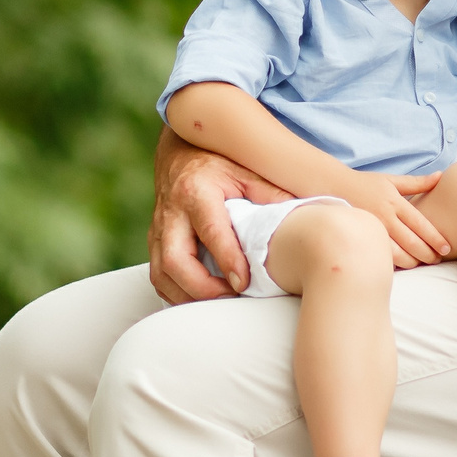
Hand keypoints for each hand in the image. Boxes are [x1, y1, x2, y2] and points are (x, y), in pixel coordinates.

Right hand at [150, 131, 292, 303]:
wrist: (182, 152)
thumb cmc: (220, 163)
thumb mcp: (248, 171)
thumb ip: (272, 196)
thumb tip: (302, 224)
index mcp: (196, 191)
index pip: (211, 232)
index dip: (228, 260)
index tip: (244, 283)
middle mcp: (171, 212)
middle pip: (174, 261)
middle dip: (201, 288)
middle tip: (232, 298)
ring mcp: (158, 229)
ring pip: (161, 275)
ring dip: (188, 297)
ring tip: (220, 304)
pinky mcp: (154, 242)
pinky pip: (159, 277)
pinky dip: (178, 294)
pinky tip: (202, 299)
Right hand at [332, 168, 449, 267]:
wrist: (331, 187)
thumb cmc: (364, 184)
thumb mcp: (391, 180)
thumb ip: (417, 182)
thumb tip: (440, 176)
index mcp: (395, 203)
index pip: (420, 224)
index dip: (435, 238)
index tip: (446, 248)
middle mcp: (384, 217)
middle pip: (412, 242)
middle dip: (427, 254)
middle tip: (438, 259)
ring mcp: (372, 230)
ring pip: (397, 254)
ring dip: (413, 261)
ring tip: (422, 263)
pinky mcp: (362, 239)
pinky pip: (380, 256)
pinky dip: (393, 263)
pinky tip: (402, 265)